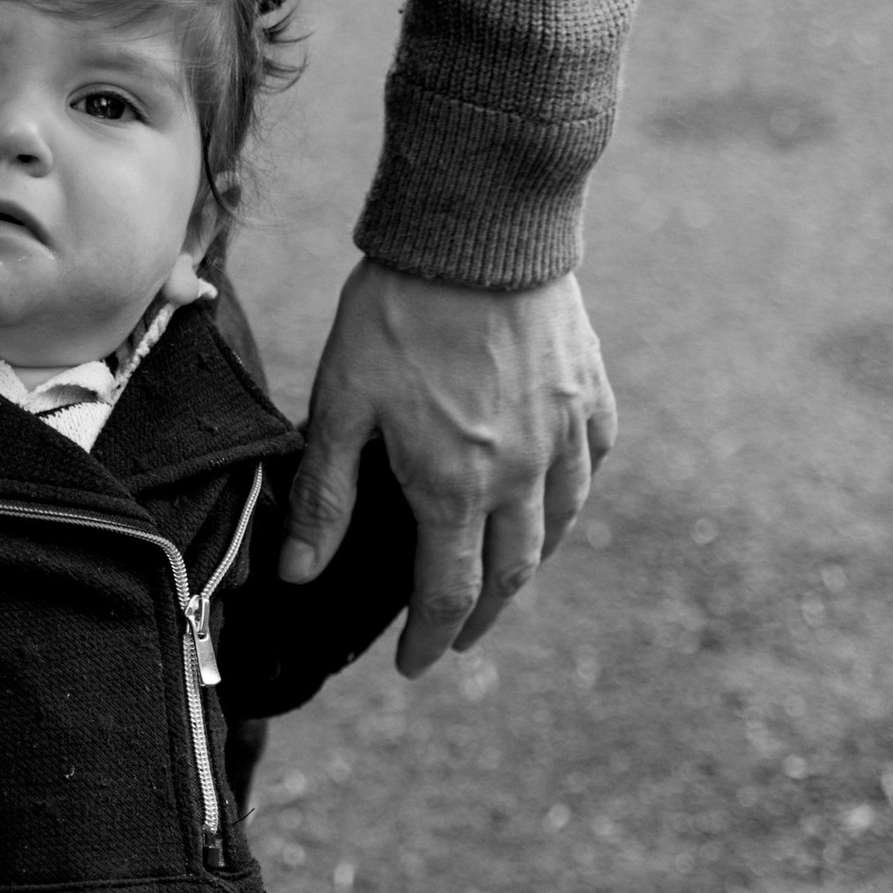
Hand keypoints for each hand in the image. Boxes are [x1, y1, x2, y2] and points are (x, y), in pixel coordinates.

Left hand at [280, 259, 615, 677]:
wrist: (479, 228)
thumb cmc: (397, 309)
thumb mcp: (342, 402)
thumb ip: (326, 496)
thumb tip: (298, 573)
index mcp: (455, 485)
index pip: (447, 592)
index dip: (429, 638)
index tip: (414, 665)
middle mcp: (522, 473)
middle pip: (512, 573)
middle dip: (481, 616)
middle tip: (457, 637)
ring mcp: (565, 432)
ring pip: (561, 523)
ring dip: (531, 562)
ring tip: (506, 575)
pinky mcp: (588, 389)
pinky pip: (593, 459)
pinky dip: (575, 490)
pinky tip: (558, 492)